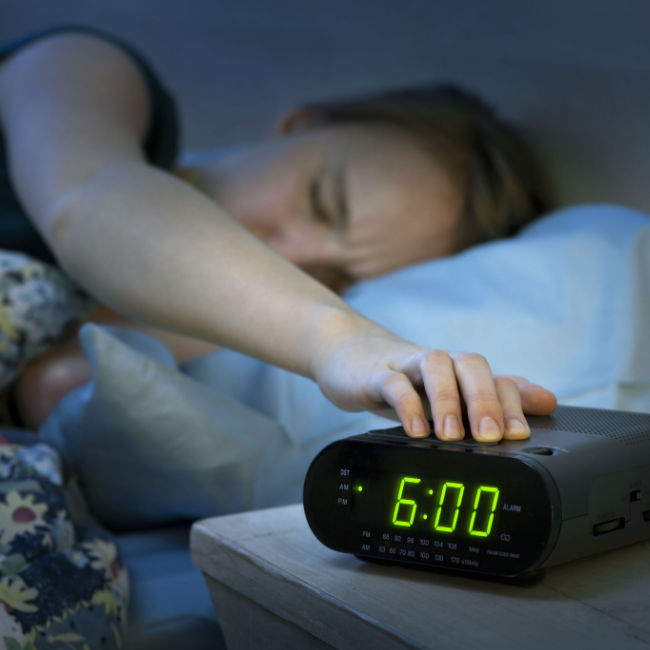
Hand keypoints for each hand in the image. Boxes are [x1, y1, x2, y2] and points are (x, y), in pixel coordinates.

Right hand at [312, 326, 556, 441]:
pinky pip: (392, 382)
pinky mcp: (374, 374)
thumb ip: (494, 397)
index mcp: (458, 372)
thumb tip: (548, 401)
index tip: (520, 435)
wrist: (348, 355)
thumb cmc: (403, 380)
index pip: (496, 377)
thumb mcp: (449, 393)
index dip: (513, 403)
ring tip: (451, 436)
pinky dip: (405, 405)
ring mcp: (405, 365)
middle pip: (471, 365)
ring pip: (435, 366)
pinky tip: (414, 431)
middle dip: (486, 400)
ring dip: (448, 400)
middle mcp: (438, 364)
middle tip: (492, 437)